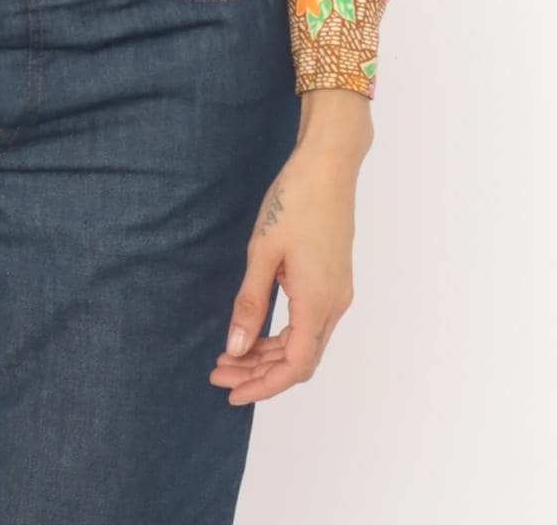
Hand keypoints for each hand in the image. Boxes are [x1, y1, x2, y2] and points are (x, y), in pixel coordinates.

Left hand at [210, 91, 372, 402]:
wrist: (328, 164)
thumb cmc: (294, 201)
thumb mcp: (263, 251)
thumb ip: (250, 302)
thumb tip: (237, 347)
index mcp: (317, 301)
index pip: (294, 366)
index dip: (263, 386)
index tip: (231, 391)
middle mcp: (334, 303)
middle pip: (299, 359)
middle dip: (259, 371)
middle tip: (218, 370)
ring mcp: (337, 291)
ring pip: (305, 341)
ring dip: (269, 352)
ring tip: (230, 353)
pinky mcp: (334, 278)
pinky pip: (309, 321)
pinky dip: (282, 332)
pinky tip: (255, 327)